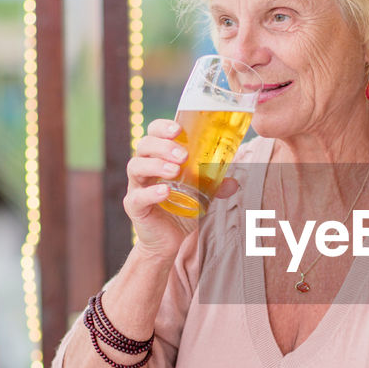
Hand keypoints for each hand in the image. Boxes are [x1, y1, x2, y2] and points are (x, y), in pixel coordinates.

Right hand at [124, 119, 237, 262]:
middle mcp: (144, 168)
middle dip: (163, 146)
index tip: (178, 129)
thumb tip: (234, 183)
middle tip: (184, 155)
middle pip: (144, 146)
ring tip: (175, 171)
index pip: (153, 133)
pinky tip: (165, 192)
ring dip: (156, 165)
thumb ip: (216, 186)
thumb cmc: (182, 208)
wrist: (168, 240)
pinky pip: (137, 196)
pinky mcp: (134, 206)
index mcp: (158, 157)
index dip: (162, 127)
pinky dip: (151, 192)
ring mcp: (136, 186)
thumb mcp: (202, 194)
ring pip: (136, 166)